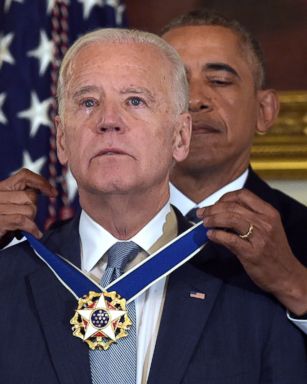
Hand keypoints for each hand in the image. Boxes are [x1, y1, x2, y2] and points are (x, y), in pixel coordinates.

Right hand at [0, 169, 56, 247]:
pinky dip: (32, 229)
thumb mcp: (10, 204)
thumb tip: (48, 190)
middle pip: (31, 196)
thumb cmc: (2, 222)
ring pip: (30, 209)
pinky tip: (36, 234)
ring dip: (30, 220)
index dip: (41, 182)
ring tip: (21, 225)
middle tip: (25, 217)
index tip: (53, 193)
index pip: (24, 176)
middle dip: (33, 208)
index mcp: (2, 187)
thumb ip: (23, 195)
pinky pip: (23, 220)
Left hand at [198, 189, 306, 315]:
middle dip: (213, 209)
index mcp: (269, 212)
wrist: (286, 276)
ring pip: (230, 219)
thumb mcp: (267, 228)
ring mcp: (259, 237)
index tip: (214, 205)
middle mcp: (265, 222)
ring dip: (213, 219)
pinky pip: (229, 239)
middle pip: (233, 206)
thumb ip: (249, 217)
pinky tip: (211, 236)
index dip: (224, 198)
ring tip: (205, 223)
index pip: (243, 195)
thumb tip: (220, 212)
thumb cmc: (274, 251)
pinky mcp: (251, 253)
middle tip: (202, 214)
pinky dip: (216, 235)